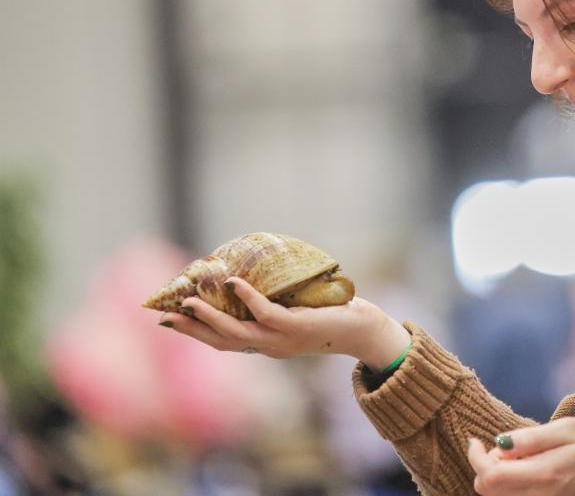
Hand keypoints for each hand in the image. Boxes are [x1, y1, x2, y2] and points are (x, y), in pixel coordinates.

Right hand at [157, 277, 410, 368]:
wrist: (364, 331)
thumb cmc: (332, 315)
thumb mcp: (296, 311)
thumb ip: (274, 302)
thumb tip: (251, 275)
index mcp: (266, 344)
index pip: (222, 342)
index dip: (195, 333)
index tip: (168, 321)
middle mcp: (269, 346)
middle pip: (221, 342)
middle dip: (191, 330)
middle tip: (163, 316)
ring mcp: (282, 339)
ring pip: (237, 333)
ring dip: (211, 318)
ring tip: (189, 302)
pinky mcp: (297, 327)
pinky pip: (266, 313)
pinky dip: (247, 298)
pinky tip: (234, 282)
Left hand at [467, 418, 574, 495]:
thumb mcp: (566, 429)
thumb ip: (531, 438)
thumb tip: (500, 443)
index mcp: (543, 474)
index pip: (491, 477)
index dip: (476, 458)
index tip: (476, 441)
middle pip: (489, 491)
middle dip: (485, 467)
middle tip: (503, 448)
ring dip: (496, 477)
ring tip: (516, 458)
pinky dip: (508, 486)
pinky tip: (522, 471)